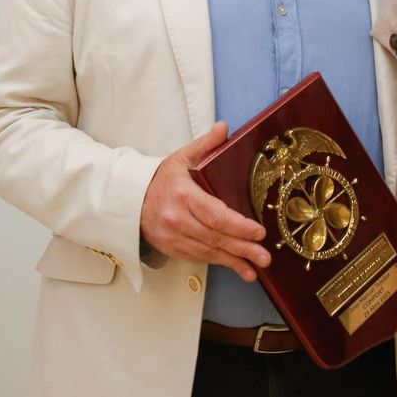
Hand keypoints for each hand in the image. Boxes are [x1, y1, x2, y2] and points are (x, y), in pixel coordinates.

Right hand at [141, 122, 269, 280]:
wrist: (131, 200)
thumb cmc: (160, 180)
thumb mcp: (181, 157)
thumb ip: (206, 144)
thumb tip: (224, 128)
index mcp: (183, 196)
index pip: (215, 214)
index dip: (238, 226)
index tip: (257, 231)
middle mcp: (177, 219)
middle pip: (215, 236)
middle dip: (243, 248)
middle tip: (265, 255)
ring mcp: (174, 237)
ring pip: (209, 252)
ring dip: (235, 260)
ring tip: (256, 267)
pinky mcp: (173, 249)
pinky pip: (201, 258)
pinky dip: (221, 263)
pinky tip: (239, 268)